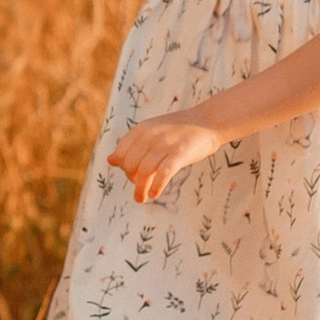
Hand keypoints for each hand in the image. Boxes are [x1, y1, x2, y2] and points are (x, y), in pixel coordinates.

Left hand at [108, 110, 222, 203]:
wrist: (208, 120)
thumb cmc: (179, 130)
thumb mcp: (152, 131)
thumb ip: (133, 145)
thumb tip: (110, 160)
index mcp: (142, 129)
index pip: (121, 153)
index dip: (123, 168)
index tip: (132, 176)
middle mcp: (150, 135)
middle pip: (130, 164)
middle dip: (132, 180)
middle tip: (140, 188)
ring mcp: (165, 144)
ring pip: (144, 172)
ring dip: (140, 190)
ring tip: (142, 198)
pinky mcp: (180, 154)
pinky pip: (163, 174)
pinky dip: (156, 187)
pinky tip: (154, 194)